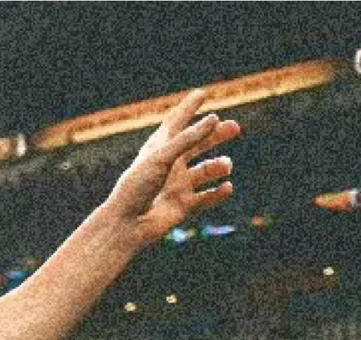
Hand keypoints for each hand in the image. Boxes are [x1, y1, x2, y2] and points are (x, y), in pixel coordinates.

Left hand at [104, 88, 240, 246]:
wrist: (126, 225)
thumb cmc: (136, 188)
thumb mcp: (161, 158)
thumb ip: (188, 139)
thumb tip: (214, 119)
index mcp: (158, 150)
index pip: (175, 123)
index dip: (188, 108)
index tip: (202, 93)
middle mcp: (169, 166)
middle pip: (197, 145)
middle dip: (215, 136)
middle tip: (234, 127)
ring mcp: (177, 186)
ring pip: (205, 171)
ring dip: (219, 166)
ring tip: (226, 164)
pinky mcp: (184, 206)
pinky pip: (207, 197)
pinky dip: (219, 193)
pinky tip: (227, 187)